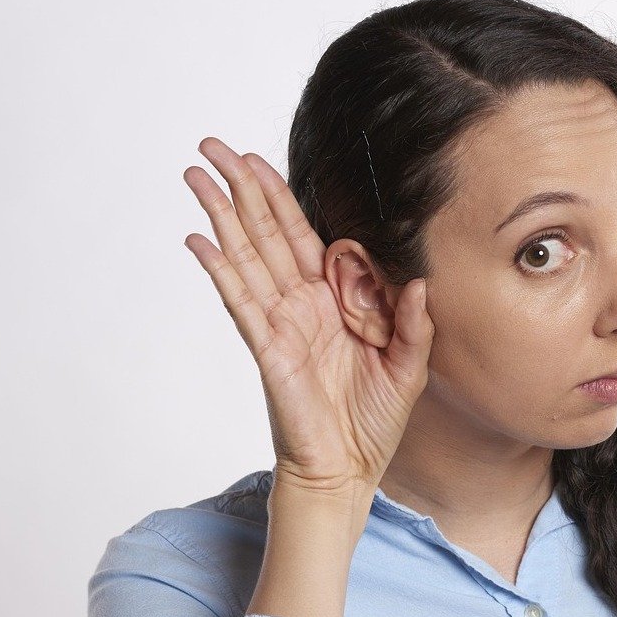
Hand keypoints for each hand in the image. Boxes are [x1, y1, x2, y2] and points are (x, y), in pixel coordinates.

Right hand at [181, 136, 433, 493]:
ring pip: (246, 257)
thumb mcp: (409, 367)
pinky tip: (201, 239)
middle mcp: (300, 305)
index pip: (302, 237)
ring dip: (220, 215)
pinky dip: (221, 270)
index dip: (280, 197)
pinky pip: (242, 302)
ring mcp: (280, 324)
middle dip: (240, 188)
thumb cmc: (373, 422)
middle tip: (212, 145)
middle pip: (265, 233)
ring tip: (195, 174)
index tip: (257, 161)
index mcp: (332, 302)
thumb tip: (422, 282)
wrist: (348, 471)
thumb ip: (415, 324)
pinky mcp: (269, 349)